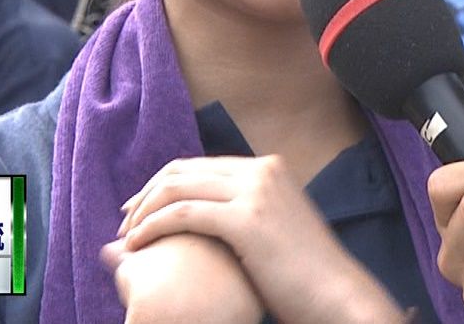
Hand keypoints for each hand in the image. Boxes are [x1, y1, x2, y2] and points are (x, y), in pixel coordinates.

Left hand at [118, 155, 405, 323]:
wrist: (337, 297)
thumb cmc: (306, 277)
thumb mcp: (277, 230)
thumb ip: (248, 213)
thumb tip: (209, 218)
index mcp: (269, 168)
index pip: (201, 166)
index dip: (163, 185)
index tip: (140, 209)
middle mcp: (261, 170)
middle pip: (183, 170)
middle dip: (147, 194)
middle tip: (125, 220)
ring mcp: (255, 191)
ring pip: (177, 188)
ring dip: (144, 211)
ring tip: (127, 236)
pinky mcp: (247, 218)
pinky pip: (182, 214)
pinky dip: (152, 227)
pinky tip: (136, 245)